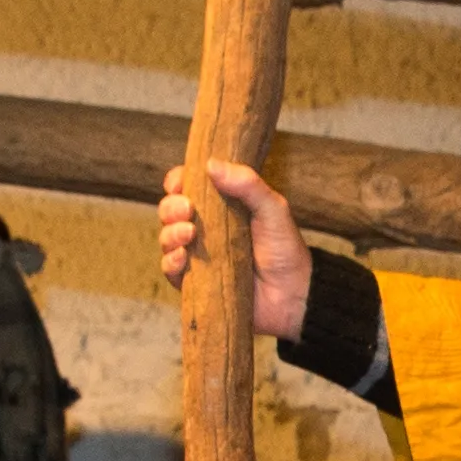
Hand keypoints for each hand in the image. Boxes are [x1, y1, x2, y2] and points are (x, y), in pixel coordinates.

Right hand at [153, 158, 309, 342]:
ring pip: (167, 239)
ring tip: (189, 233)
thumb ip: (248, 185)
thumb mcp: (273, 210)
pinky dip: (171, 262)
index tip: (179, 183)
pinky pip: (171, 271)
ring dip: (170, 233)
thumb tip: (211, 164)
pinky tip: (182, 257)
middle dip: (171, 207)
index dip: (177, 182)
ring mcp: (198, 256)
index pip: (188, 188)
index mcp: (220, 206)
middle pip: (170, 211)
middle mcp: (205, 229)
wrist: (293, 295)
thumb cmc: (285, 249)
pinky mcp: (196, 283)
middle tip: (187, 209)